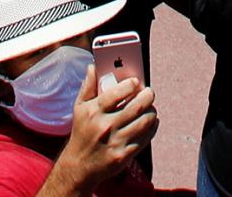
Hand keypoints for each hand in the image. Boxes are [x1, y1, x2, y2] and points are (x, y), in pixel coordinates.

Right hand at [55, 62, 157, 192]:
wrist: (79, 165)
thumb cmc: (82, 131)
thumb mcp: (79, 108)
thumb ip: (88, 86)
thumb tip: (93, 66)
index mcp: (94, 111)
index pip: (117, 93)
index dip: (131, 85)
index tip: (137, 81)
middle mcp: (105, 126)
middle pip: (137, 107)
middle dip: (148, 96)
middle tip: (149, 92)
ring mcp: (116, 142)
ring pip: (145, 121)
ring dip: (152, 111)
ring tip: (150, 107)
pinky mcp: (124, 155)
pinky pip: (146, 137)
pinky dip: (152, 127)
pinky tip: (151, 122)